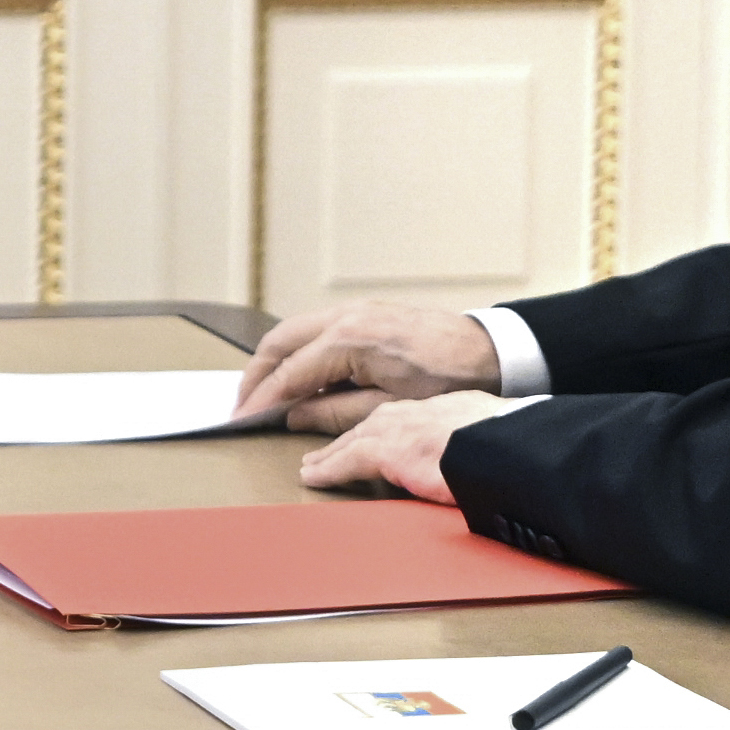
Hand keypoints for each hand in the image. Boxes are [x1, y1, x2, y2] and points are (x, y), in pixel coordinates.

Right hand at [230, 300, 503, 431]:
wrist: (489, 352)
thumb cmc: (448, 380)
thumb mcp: (388, 408)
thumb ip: (334, 412)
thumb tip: (295, 416)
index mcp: (349, 340)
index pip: (288, 373)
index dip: (261, 401)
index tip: (241, 420)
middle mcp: (346, 317)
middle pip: (279, 342)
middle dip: (255, 375)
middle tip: (242, 406)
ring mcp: (355, 309)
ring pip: (293, 330)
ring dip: (273, 359)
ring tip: (263, 391)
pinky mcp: (366, 311)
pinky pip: (315, 327)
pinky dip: (297, 349)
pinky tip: (297, 374)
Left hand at [299, 391, 513, 503]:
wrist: (520, 445)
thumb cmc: (522, 444)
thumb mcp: (499, 437)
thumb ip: (481, 445)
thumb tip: (488, 466)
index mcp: (451, 410)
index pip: (408, 417)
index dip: (387, 429)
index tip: (376, 437)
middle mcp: (422, 413)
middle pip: (375, 423)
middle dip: (351, 437)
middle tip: (329, 451)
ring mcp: (405, 429)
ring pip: (356, 438)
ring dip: (332, 452)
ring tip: (314, 465)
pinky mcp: (392, 450)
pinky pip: (349, 460)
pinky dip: (330, 469)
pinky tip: (313, 477)